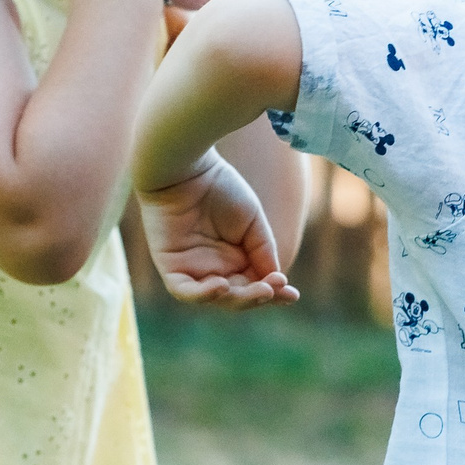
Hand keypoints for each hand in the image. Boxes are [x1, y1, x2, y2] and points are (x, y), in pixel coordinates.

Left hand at [137, 153, 299, 306]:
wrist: (187, 166)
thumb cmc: (220, 188)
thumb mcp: (252, 222)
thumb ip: (263, 252)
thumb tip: (276, 283)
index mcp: (235, 258)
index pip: (255, 285)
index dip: (273, 293)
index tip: (293, 295)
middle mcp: (214, 268)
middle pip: (238, 295)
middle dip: (258, 297)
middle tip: (275, 289)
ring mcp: (192, 269)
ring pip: (216, 298)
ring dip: (238, 299)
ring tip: (260, 289)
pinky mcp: (171, 267)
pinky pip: (185, 291)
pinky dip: (203, 294)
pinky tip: (222, 286)